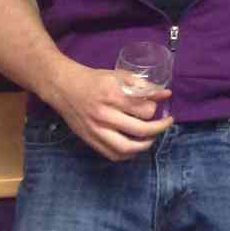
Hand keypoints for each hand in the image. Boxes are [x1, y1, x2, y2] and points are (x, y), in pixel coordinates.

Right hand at [47, 60, 171, 160]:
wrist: (63, 87)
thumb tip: (166, 94)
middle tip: (165, 123)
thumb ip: (143, 85)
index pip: (145, 110)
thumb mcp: (119, 76)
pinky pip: (112, 154)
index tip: (158, 105)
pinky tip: (134, 146)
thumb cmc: (94, 79)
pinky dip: (127, 154)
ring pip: (126, 148)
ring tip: (151, 138)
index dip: (156, 108)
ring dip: (144, 145)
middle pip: (140, 130)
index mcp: (113, 97)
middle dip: (158, 128)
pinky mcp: (89, 139)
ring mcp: (96, 130)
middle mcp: (104, 116)